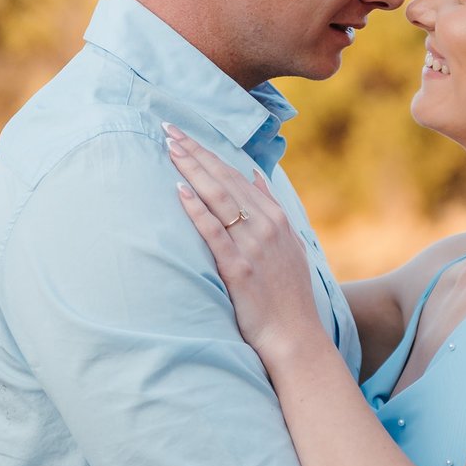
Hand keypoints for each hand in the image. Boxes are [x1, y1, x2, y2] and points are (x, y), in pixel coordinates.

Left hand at [166, 123, 324, 359]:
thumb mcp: (290, 245)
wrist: (296, 336)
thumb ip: (272, 208)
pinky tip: (179, 190)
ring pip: (219, 198)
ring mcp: (254, 246)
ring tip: (170, 148)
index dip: (209, 154)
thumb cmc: (288, 295)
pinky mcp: (239, 268)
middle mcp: (267, 226)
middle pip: (224, 180)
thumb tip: (256, 175)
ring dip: (193, 170)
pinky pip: (214, 232)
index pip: (237, 176)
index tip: (186, 135)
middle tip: (169, 128)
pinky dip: (197, 209)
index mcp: (277, 219)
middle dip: (195, 152)